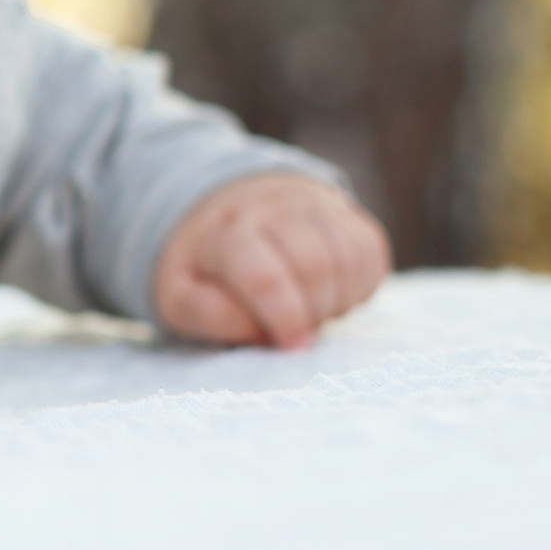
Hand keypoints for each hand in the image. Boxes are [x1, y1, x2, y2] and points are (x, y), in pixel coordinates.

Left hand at [150, 173, 390, 348]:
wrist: (232, 208)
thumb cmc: (206, 267)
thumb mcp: (180, 294)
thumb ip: (208, 314)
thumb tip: (260, 327)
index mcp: (224, 231)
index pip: (263, 276)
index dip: (284, 318)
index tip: (290, 344)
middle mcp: (271, 208)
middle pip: (315, 267)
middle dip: (312, 311)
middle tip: (296, 329)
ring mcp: (314, 204)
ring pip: (348, 259)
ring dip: (336, 300)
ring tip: (309, 309)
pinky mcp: (347, 213)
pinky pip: (370, 252)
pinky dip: (358, 285)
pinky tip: (331, 293)